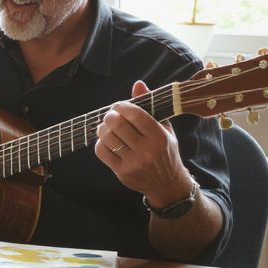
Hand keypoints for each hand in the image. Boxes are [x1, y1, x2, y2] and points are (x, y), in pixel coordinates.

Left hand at [95, 80, 195, 204]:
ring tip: (107, 126)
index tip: (119, 106)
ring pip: (107, 137)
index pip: (135, 114)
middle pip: (118, 124)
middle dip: (110, 115)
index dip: (122, 106)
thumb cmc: (165, 152)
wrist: (167, 184)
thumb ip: (150, 106)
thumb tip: (138, 84)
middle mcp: (147, 150)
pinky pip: (102, 151)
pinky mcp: (122, 172)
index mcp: (159, 137)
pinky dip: (100, 142)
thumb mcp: (164, 129)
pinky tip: (107, 140)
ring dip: (103, 128)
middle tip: (111, 115)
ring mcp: (133, 162)